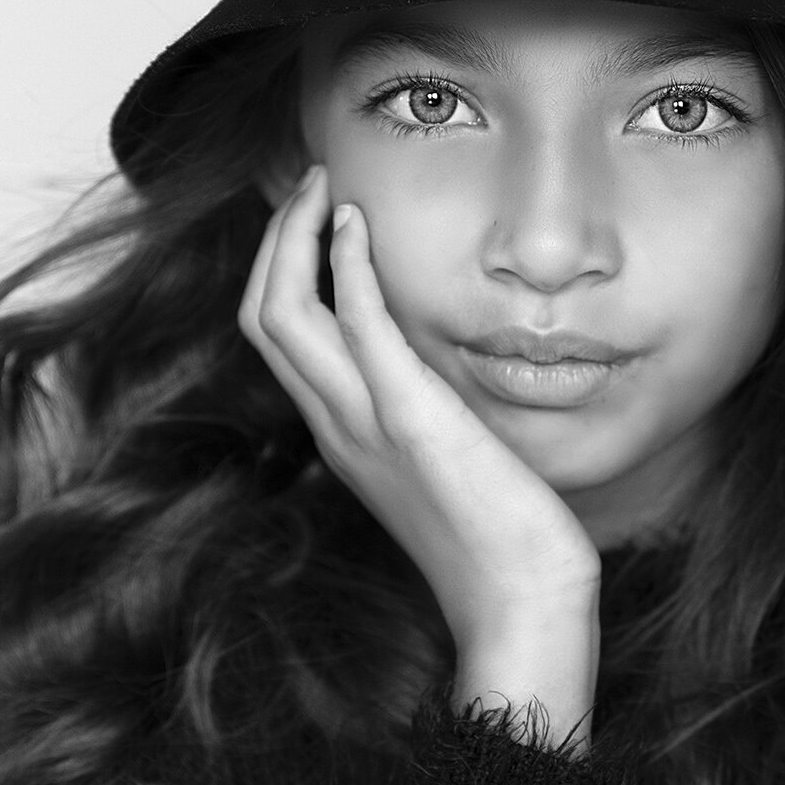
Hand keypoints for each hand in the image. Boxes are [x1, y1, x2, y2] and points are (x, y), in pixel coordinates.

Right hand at [237, 166, 601, 653]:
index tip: (311, 217)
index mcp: (344, 436)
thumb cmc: (499, 540)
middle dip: (274, 240)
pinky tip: (353, 224)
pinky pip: (356, 328)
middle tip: (306, 181)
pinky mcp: (410, 420)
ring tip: (319, 184)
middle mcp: (337, 426)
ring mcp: (365, 425)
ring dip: (294, 238)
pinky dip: (343, 268)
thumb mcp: (445, 466)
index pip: (278, 338)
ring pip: (282, 316)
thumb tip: (434, 374)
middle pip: (261, 316)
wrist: (522, 603)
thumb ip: (422, 416)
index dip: (280, 270)